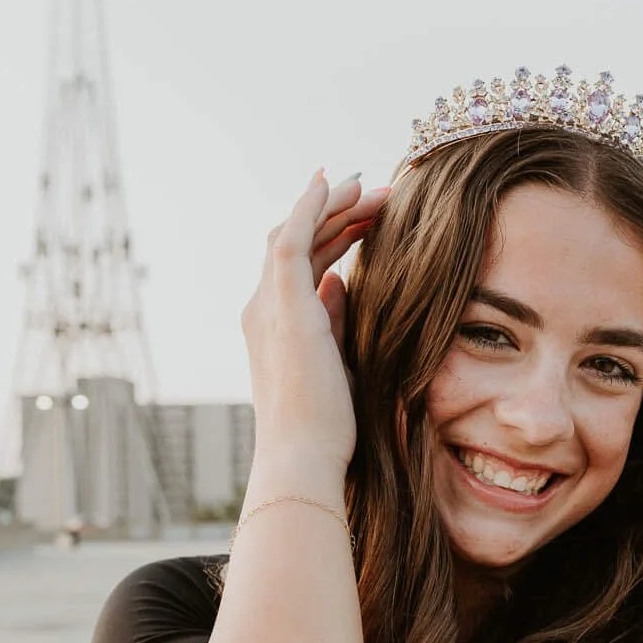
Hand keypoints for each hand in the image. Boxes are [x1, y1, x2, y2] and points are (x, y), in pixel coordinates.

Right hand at [241, 171, 389, 476]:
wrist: (304, 458)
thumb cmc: (325, 428)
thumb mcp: (337, 362)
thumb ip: (334, 319)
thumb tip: (341, 282)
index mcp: (274, 326)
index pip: (301, 264)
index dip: (331, 234)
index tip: (366, 215)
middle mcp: (262, 310)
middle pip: (296, 241)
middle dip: (337, 214)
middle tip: (380, 194)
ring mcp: (268, 307)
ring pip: (294, 233)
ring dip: (333, 205)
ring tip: (375, 189)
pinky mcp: (284, 308)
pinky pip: (291, 240)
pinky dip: (310, 208)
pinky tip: (334, 184)